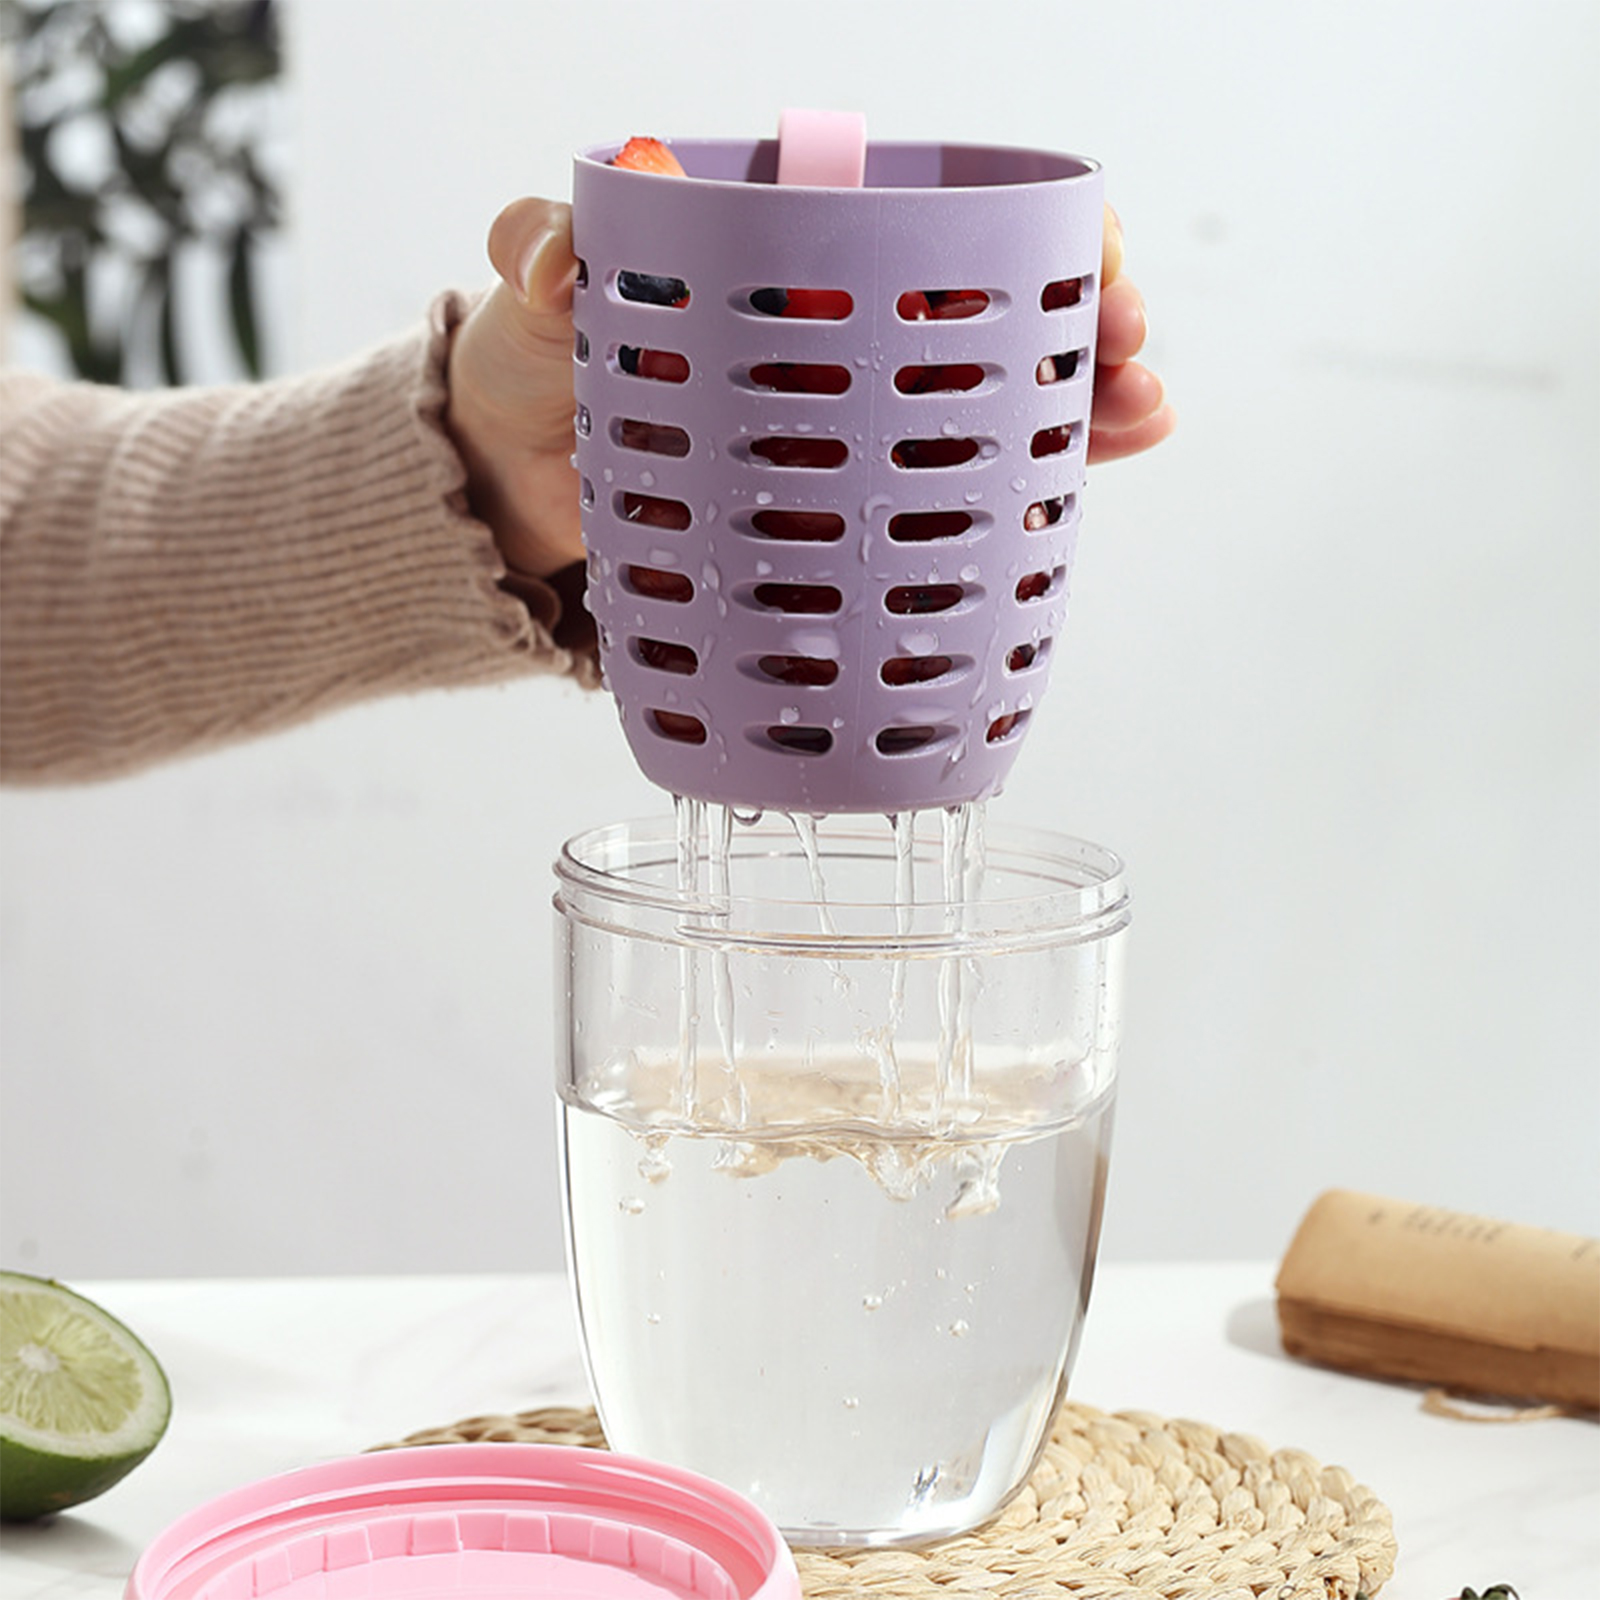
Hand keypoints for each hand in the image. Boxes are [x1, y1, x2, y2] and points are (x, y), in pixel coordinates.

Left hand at [447, 194, 1172, 582]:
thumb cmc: (532, 365)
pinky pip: (942, 509)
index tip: (1091, 248)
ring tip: (1137, 413)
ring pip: (994, 417)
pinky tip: (1072, 505)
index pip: (945, 223)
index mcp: (797, 260)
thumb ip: (540, 251)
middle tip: (1129, 346)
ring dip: (1081, 411)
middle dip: (1089, 321)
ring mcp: (849, 434)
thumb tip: (561, 263)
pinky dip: (1014, 506)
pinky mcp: (837, 519)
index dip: (1034, 229)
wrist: (512, 491)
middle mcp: (844, 339)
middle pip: (1000, 320)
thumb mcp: (533, 296)